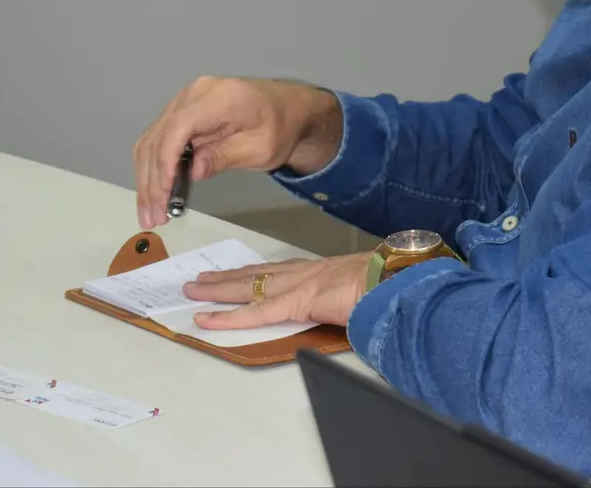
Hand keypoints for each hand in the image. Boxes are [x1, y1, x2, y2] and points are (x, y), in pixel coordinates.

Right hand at [132, 76, 340, 228]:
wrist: (288, 108)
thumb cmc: (280, 127)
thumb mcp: (261, 148)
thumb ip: (225, 157)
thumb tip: (193, 172)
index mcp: (218, 97)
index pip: (179, 127)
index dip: (166, 160)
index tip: (164, 192)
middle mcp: (194, 94)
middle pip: (159, 136)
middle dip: (152, 180)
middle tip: (154, 216)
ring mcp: (184, 101)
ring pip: (152, 140)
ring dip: (147, 178)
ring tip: (150, 213)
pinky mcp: (181, 112)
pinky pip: (159, 140)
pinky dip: (154, 167)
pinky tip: (154, 194)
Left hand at [182, 252, 373, 329]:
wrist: (395, 282)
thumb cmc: (387, 286)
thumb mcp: (362, 290)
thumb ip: (348, 298)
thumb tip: (350, 307)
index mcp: (320, 271)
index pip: (277, 271)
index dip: (252, 273)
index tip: (235, 273)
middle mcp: (304, 273)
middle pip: (256, 274)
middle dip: (226, 278)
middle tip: (200, 279)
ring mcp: (297, 285)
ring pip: (248, 286)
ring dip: (218, 289)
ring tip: (194, 290)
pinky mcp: (295, 303)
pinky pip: (254, 312)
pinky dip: (228, 317)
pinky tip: (206, 319)